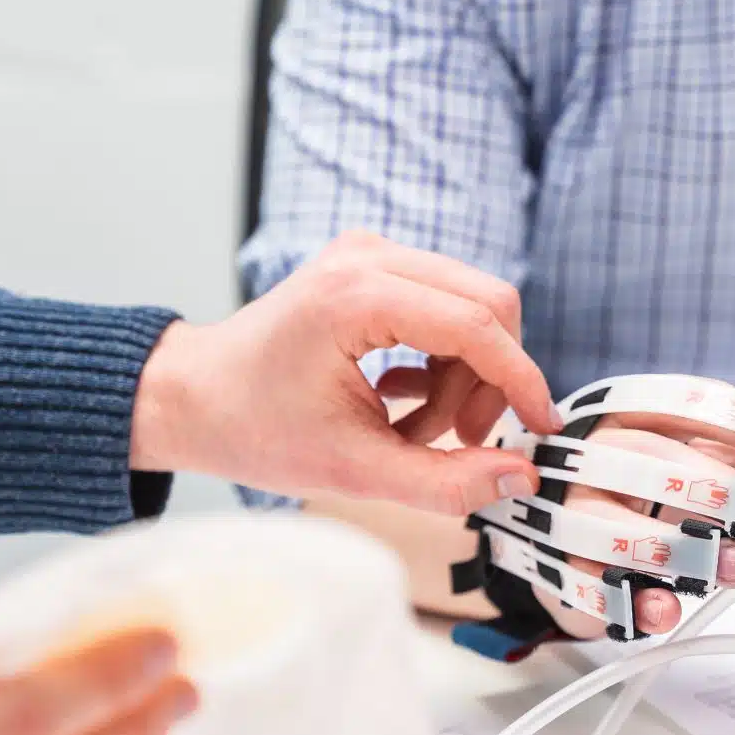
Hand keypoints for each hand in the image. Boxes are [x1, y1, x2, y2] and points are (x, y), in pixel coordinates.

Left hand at [130, 231, 563, 515]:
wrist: (192, 398)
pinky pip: (444, 307)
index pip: (477, 326)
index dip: (521, 381)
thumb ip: (445, 480)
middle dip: (490, 381)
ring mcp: (369, 253)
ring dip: (462, 377)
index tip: (543, 429)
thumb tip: (520, 478)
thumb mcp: (353, 471)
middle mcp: (367, 257)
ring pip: (471, 307)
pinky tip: (401, 402)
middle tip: (461, 441)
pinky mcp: (372, 266)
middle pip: (488, 304)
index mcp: (354, 297)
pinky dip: (441, 361)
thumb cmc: (253, 429)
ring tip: (415, 430)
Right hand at [533, 390, 734, 639]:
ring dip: (679, 551)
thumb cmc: (640, 486)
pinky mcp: (553, 566)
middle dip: (721, 491)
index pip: (683, 403)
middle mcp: (587, 452)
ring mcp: (563, 509)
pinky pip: (585, 584)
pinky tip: (666, 610)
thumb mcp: (690, 452)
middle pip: (650, 461)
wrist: (554, 522)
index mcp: (625, 411)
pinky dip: (627, 601)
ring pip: (612, 526)